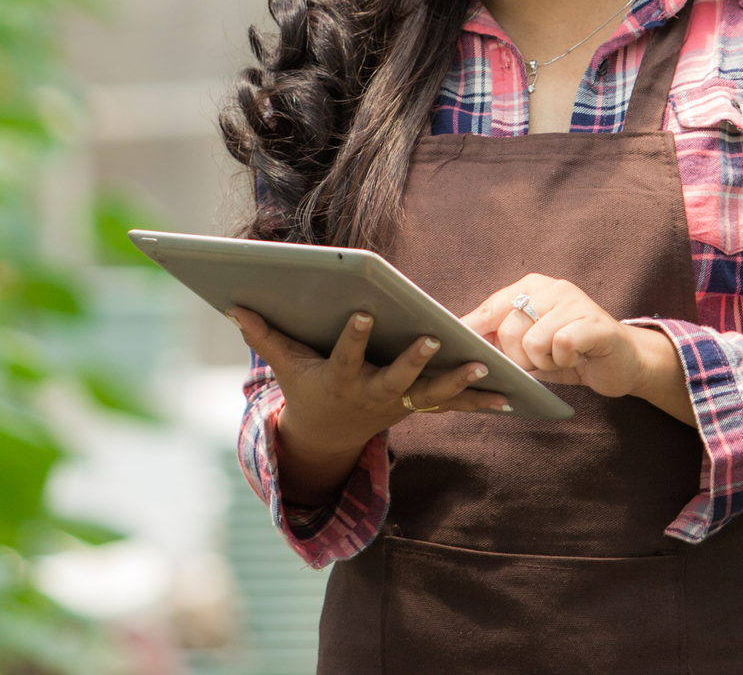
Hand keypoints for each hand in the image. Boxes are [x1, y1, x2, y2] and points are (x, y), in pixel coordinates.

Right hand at [229, 306, 508, 505]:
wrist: (328, 437)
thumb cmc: (307, 388)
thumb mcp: (286, 366)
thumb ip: (264, 335)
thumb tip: (231, 305)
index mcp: (340, 380)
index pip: (346, 356)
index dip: (353, 337)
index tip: (362, 312)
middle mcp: (371, 395)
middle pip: (396, 379)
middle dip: (414, 360)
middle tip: (433, 339)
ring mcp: (398, 405)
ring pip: (431, 396)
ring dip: (458, 383)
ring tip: (482, 366)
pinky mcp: (418, 409)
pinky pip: (452, 406)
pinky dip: (479, 400)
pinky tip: (510, 395)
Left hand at [458, 273, 693, 424]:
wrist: (623, 362)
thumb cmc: (570, 353)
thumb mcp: (531, 344)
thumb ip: (502, 338)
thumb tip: (462, 342)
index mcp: (531, 287)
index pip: (490, 308)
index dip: (472, 329)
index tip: (452, 342)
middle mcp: (552, 287)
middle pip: (509, 330)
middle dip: (519, 358)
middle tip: (541, 361)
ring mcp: (575, 302)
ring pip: (533, 341)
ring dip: (545, 362)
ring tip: (561, 358)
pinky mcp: (595, 322)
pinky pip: (561, 345)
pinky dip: (564, 361)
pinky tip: (576, 357)